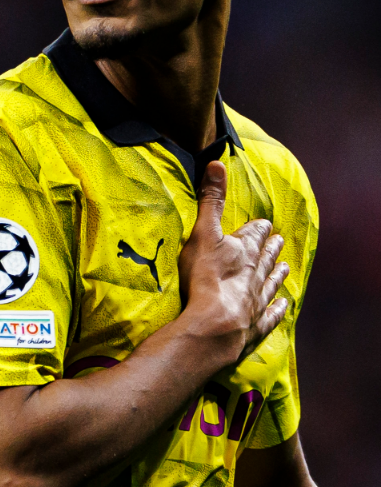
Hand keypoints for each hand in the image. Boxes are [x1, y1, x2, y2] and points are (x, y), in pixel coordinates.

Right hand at [177, 161, 291, 362]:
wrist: (214, 324)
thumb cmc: (206, 277)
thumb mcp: (203, 232)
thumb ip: (211, 200)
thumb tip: (217, 163)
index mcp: (246, 249)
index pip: (256, 233)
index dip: (260, 227)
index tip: (264, 223)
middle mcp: (258, 272)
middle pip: (267, 256)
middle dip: (272, 247)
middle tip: (278, 241)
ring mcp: (259, 298)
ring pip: (272, 282)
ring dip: (277, 273)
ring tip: (284, 267)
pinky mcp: (257, 322)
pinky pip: (272, 313)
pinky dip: (278, 307)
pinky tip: (284, 304)